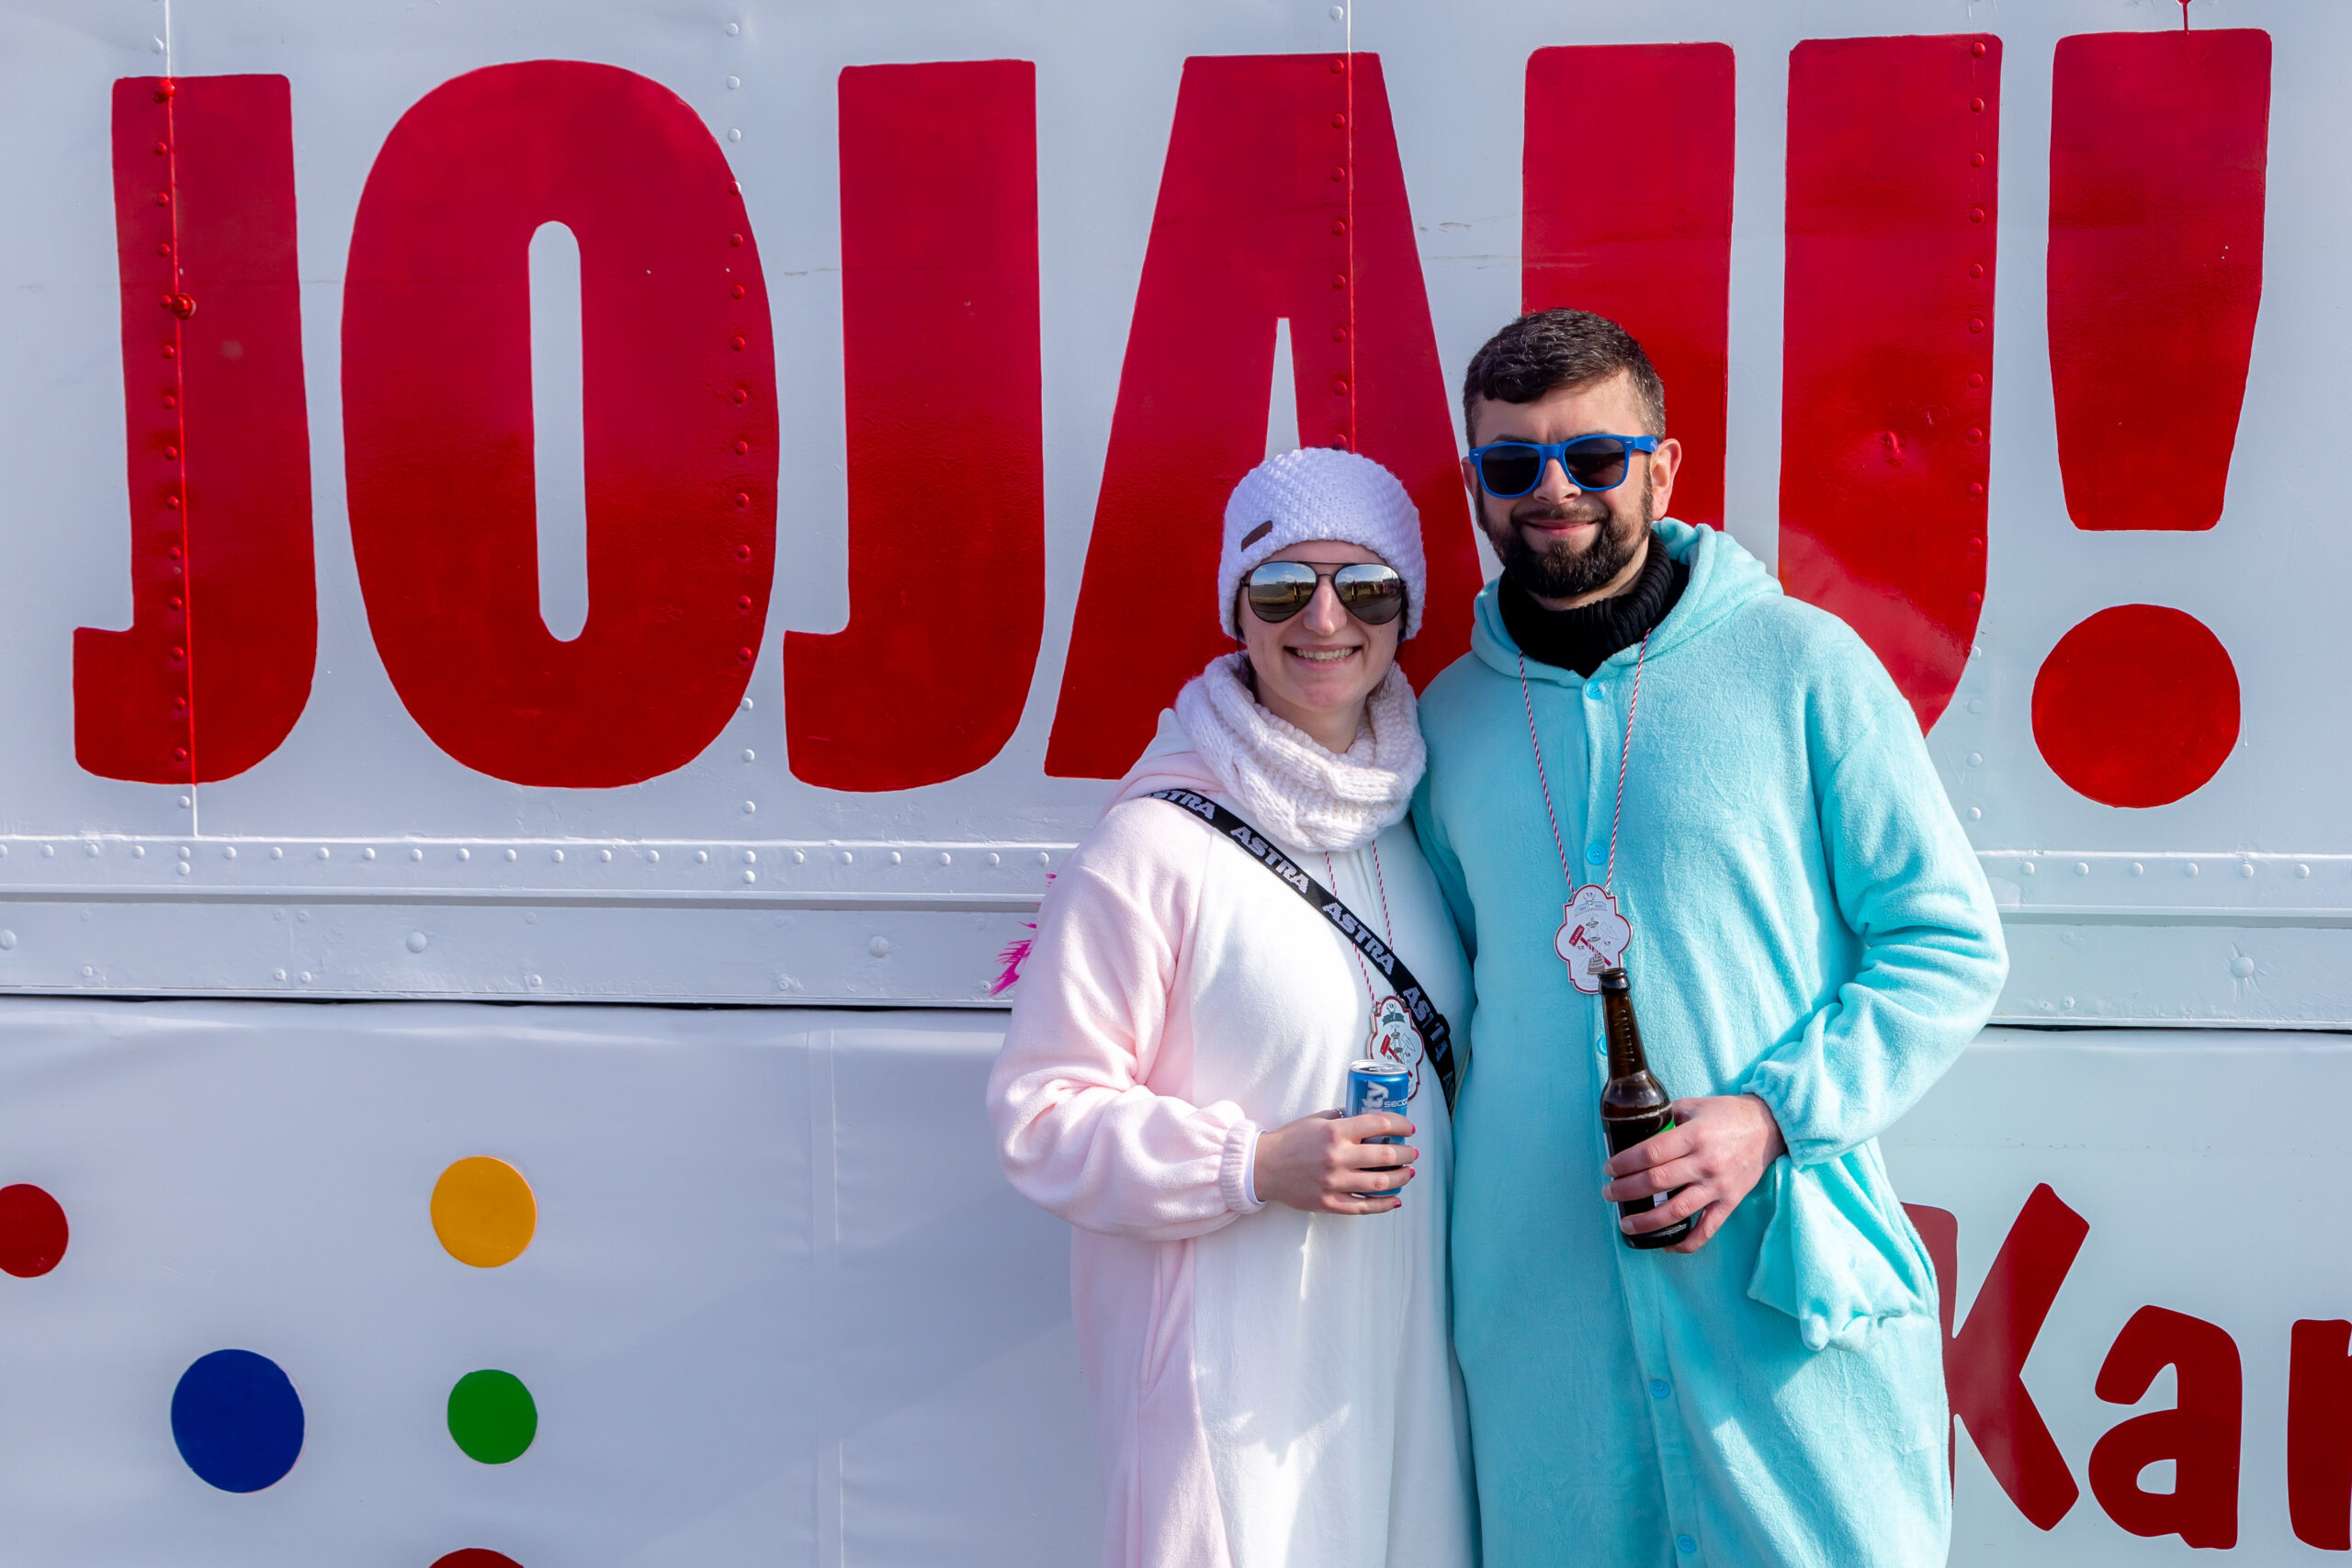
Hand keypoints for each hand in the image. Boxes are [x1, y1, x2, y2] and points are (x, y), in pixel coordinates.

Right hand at [1253, 1109, 1418, 1214]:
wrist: (1263, 1166)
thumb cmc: (1290, 1140)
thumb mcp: (1316, 1120)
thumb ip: (1342, 1118)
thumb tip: (1368, 1118)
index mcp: (1335, 1132)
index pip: (1379, 1124)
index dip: (1400, 1125)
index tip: (1408, 1128)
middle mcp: (1337, 1157)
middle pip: (1386, 1155)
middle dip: (1407, 1153)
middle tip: (1413, 1152)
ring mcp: (1334, 1182)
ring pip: (1380, 1183)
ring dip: (1401, 1178)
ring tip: (1409, 1173)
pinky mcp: (1329, 1203)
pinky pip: (1364, 1206)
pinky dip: (1384, 1204)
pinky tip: (1395, 1199)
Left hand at [1601, 1093, 1784, 1252]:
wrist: (1769, 1127)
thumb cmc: (1727, 1114)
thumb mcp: (1693, 1105)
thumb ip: (1666, 1116)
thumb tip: (1635, 1127)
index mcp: (1694, 1135)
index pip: (1650, 1154)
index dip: (1624, 1163)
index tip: (1609, 1169)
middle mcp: (1705, 1163)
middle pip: (1657, 1182)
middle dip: (1626, 1191)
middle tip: (1609, 1194)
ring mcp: (1718, 1186)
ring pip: (1676, 1211)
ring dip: (1646, 1221)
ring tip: (1625, 1224)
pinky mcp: (1730, 1202)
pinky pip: (1706, 1230)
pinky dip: (1685, 1242)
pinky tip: (1665, 1246)